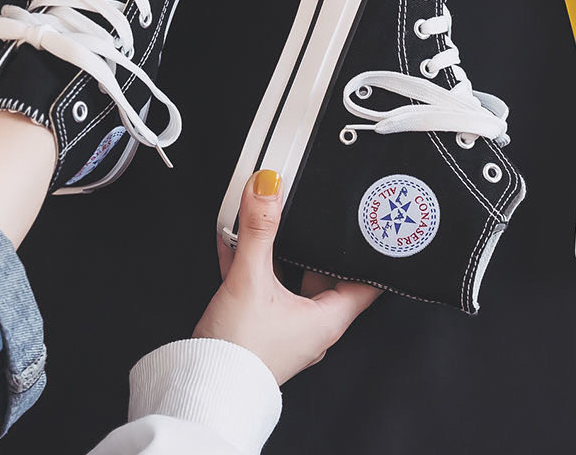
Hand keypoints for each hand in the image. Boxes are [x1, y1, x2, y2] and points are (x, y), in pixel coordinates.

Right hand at [193, 170, 381, 384]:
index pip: (366, 282)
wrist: (204, 386)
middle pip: (324, 274)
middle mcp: (312, 325)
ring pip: (290, 278)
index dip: (370, 255)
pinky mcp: (260, 326)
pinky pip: (262, 285)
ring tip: (266, 222)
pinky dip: (253, 262)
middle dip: (314, 244)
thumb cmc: (240, 353)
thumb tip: (268, 189)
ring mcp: (285, 327)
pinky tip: (234, 241)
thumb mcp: (251, 279)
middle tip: (313, 216)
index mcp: (327, 319)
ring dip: (278, 251)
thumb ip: (259, 230)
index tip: (372, 231)